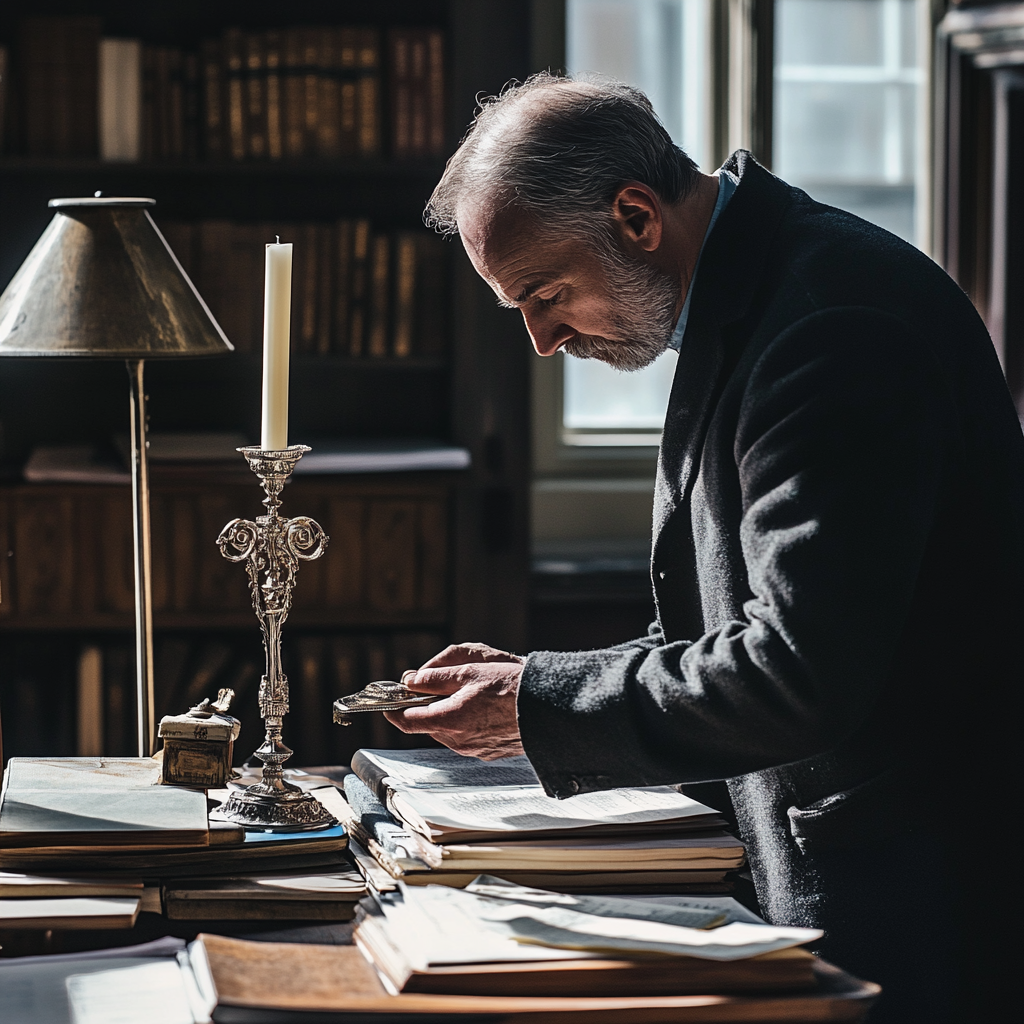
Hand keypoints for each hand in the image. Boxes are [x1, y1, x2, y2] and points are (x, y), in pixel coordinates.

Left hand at [384, 643, 524, 759]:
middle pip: (428, 724)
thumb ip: (435, 677)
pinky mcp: (489, 753)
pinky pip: (467, 736)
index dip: (394, 708)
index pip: (406, 720)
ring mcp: (474, 750)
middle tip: (438, 684)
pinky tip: (486, 706)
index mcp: (448, 720)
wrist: (550, 708)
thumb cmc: (512, 687)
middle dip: (428, 705)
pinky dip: (468, 721)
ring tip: (470, 692)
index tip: (391, 697)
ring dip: (450, 712)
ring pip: (448, 729)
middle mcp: (458, 741)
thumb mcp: (469, 671)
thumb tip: (411, 680)